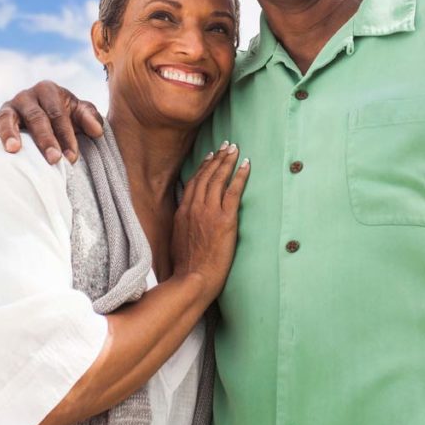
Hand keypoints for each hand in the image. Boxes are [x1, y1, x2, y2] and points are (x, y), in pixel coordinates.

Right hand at [0, 81, 103, 163]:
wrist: (45, 119)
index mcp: (47, 90)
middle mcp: (24, 97)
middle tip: (54, 160)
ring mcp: (6, 110)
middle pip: (34, 117)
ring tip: (13, 150)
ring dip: (8, 134)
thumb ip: (90, 117)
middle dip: (45, 139)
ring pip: (4, 119)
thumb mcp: (81, 113)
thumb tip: (96, 130)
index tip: (72, 158)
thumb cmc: (66, 117)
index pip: (57, 113)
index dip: (66, 135)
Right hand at [171, 142, 249, 300]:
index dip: (202, 167)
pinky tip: (246, 165)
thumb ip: (183, 224)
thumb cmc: (187, 266)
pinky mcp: (225, 219)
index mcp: (182, 212)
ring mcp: (209, 212)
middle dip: (216, 158)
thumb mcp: (178, 240)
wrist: (193, 279)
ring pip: (218, 179)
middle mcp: (194, 208)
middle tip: (225, 145)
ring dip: (227, 161)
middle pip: (206, 176)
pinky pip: (234, 191)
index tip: (209, 156)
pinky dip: (240, 176)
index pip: (193, 182)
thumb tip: (186, 217)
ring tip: (235, 149)